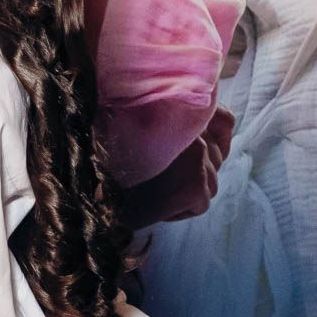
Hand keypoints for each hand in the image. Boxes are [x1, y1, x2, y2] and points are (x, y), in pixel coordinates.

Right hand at [119, 105, 235, 225]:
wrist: (92, 191)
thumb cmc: (107, 161)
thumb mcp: (140, 128)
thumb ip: (174, 122)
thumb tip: (211, 136)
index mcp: (181, 105)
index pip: (224, 119)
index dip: (215, 139)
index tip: (190, 155)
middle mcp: (193, 126)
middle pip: (218, 157)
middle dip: (197, 171)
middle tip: (161, 177)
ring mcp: (196, 155)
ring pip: (211, 183)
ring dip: (187, 192)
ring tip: (155, 190)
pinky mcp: (195, 183)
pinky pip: (201, 204)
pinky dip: (180, 211)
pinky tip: (155, 205)